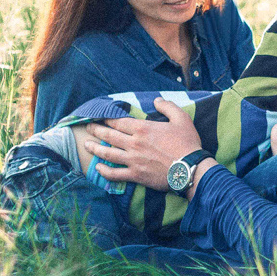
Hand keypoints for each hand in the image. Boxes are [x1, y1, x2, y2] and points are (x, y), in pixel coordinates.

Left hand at [84, 98, 202, 190]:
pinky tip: (98, 168)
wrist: (190, 169)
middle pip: (109, 135)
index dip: (107, 119)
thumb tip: (157, 100)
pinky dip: (104, 171)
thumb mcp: (182, 118)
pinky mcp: (135, 175)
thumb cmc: (187, 143)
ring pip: (108, 153)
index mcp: (143, 129)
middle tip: (88, 128)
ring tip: (86, 145)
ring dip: (95, 149)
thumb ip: (168, 106)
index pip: (118, 122)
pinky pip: (114, 174)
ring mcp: (133, 160)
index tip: (100, 117)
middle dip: (96, 130)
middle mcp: (134, 143)